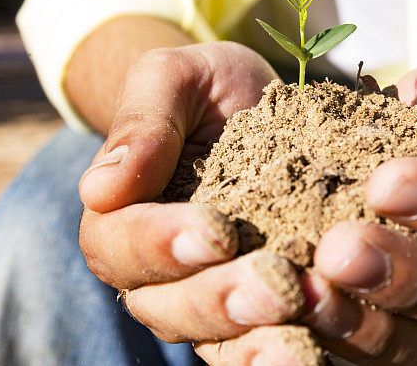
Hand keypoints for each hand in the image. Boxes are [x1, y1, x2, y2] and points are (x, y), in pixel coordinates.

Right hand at [78, 42, 319, 363]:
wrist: (253, 103)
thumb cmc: (205, 87)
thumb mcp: (174, 78)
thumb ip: (142, 122)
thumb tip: (98, 189)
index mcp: (120, 217)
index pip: (123, 244)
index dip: (164, 244)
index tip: (218, 231)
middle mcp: (154, 270)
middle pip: (168, 305)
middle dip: (220, 300)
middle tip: (278, 288)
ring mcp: (204, 295)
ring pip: (213, 339)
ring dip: (256, 340)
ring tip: (303, 333)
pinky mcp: (252, 309)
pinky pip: (257, 342)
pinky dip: (282, 351)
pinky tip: (318, 349)